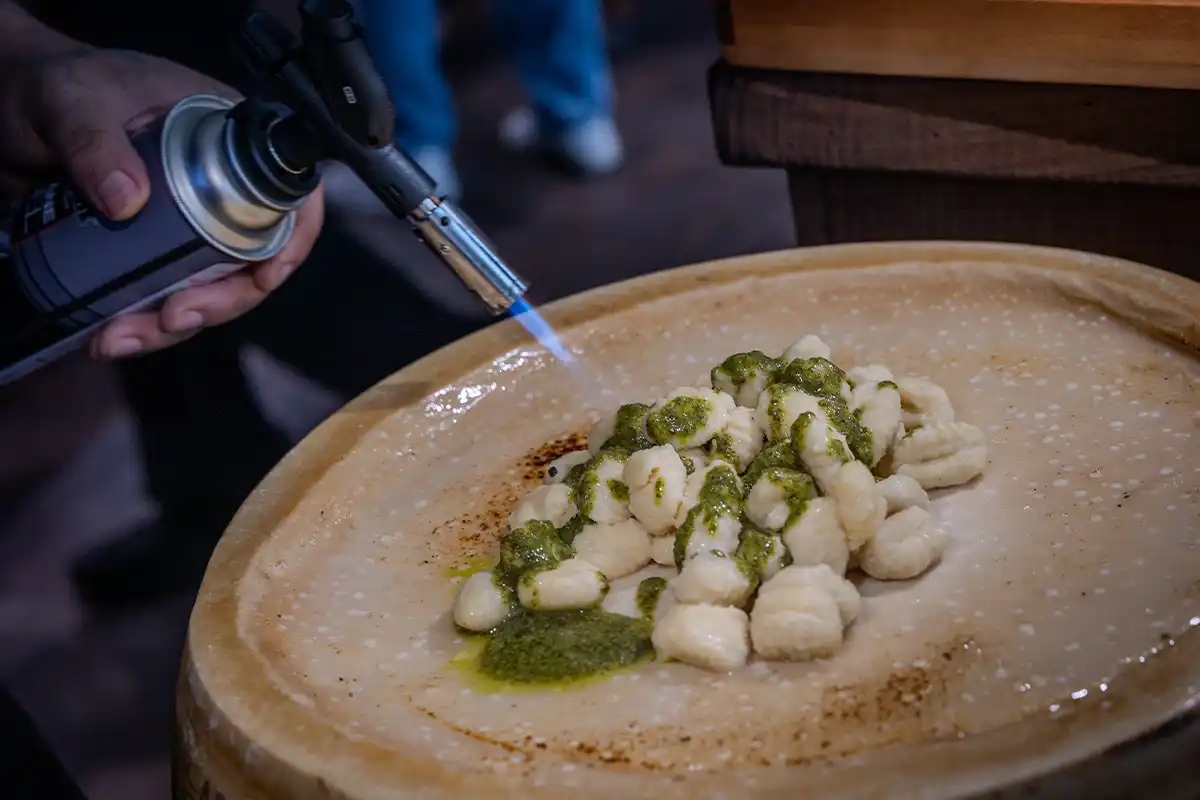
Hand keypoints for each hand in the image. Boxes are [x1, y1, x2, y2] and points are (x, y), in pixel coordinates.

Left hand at [0, 47, 324, 357]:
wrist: (4, 106)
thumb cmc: (49, 83)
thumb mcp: (70, 100)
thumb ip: (94, 140)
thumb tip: (127, 199)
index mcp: (226, 138)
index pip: (289, 193)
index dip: (292, 240)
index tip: (263, 276)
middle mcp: (218, 186)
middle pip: (252, 259)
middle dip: (220, 302)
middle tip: (174, 318)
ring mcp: (186, 224)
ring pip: (208, 290)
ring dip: (173, 326)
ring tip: (121, 338)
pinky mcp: (149, 254)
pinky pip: (165, 297)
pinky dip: (142, 325)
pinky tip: (108, 336)